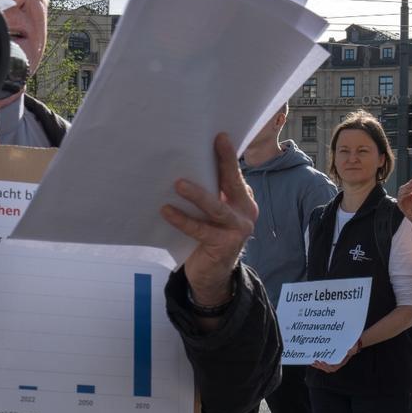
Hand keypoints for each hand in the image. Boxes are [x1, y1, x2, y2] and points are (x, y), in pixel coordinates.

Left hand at [161, 133, 257, 306]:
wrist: (213, 276)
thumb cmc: (210, 237)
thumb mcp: (214, 213)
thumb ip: (212, 193)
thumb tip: (188, 165)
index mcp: (244, 201)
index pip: (235, 175)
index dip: (228, 156)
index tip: (220, 136)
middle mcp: (245, 213)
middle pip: (233, 184)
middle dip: (225, 163)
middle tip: (214, 143)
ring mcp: (237, 230)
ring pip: (216, 208)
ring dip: (198, 195)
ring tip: (179, 184)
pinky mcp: (223, 246)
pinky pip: (200, 229)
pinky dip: (182, 220)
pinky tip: (166, 211)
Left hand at [312, 339, 360, 372]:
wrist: (353, 345)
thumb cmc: (353, 346)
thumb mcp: (354, 348)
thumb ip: (352, 350)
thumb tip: (349, 351)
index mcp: (341, 363)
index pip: (334, 368)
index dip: (327, 366)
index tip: (322, 362)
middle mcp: (337, 364)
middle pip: (328, 369)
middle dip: (321, 366)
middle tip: (315, 362)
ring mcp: (334, 362)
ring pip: (325, 367)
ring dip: (318, 366)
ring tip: (312, 363)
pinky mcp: (331, 360)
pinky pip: (324, 363)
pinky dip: (318, 363)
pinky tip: (313, 361)